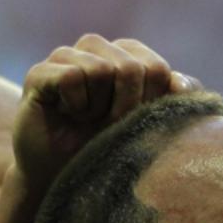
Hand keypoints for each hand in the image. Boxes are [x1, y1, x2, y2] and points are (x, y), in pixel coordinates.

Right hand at [13, 34, 198, 195]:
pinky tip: (67, 114)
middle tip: (106, 123)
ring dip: (98, 107)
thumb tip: (182, 85)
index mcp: (127, 52)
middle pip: (131, 68)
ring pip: (102, 70)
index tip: (133, 121)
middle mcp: (96, 47)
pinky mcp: (40, 72)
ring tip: (85, 117)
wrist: (65, 175)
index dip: (149, 102)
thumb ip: (174, 96)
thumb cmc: (110, 144)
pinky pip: (72, 76)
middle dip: (124, 107)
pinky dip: (76, 104)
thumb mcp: (151, 120)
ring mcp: (66, 56)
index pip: (156, 68)